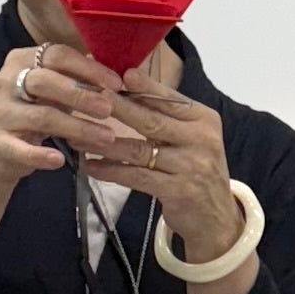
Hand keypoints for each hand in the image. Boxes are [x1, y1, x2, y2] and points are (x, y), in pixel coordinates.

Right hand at [0, 42, 144, 187]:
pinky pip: (21, 149)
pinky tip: (61, 160)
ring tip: (105, 137)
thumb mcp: (52, 91)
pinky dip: (41, 155)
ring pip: (41, 116)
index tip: (116, 83)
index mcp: (21, 60)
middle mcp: (6, 81)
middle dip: (81, 95)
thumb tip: (117, 73)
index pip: (56, 55)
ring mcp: (0, 112)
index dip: (88, 68)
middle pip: (46, 82)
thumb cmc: (33, 113)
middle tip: (109, 109)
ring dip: (77, 127)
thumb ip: (76, 79)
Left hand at [84, 51, 243, 262]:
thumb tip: (127, 85)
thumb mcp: (191, 139)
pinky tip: (92, 166)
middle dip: (117, 108)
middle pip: (151, 120)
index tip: (117, 74)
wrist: (217, 220)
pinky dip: (112, 171)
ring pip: (139, 150)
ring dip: (105, 143)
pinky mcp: (178, 191)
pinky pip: (137, 177)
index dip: (143, 87)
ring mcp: (191, 167)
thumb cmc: (196, 172)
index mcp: (204, 120)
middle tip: (88, 98)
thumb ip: (167, 116)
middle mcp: (201, 140)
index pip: (169, 98)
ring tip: (77, 137)